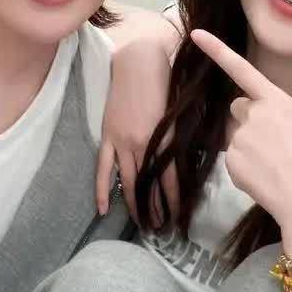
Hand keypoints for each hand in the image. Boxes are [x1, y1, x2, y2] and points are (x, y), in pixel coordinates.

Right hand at [96, 38, 177, 219]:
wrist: (137, 62)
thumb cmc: (166, 82)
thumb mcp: (180, 112)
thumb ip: (182, 138)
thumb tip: (189, 162)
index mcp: (165, 138)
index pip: (171, 180)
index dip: (174, 202)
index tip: (179, 219)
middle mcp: (143, 144)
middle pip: (149, 186)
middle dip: (155, 210)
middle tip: (161, 230)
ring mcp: (122, 141)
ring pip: (128, 182)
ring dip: (134, 206)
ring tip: (141, 225)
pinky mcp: (108, 136)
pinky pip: (103, 169)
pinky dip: (102, 190)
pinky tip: (103, 209)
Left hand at [190, 29, 291, 250]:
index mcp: (276, 102)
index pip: (242, 69)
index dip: (217, 50)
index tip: (195, 33)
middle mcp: (252, 117)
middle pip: (242, 107)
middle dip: (255, 117)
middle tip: (284, 141)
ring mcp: (239, 142)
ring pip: (240, 136)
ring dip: (253, 145)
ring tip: (282, 165)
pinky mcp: (232, 167)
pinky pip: (236, 161)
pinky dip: (248, 169)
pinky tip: (271, 180)